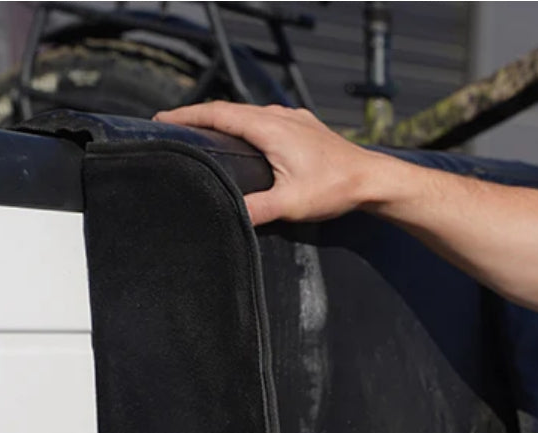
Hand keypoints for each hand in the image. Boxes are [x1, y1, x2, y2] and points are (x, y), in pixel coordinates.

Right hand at [154, 102, 388, 225]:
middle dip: (202, 117)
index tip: (163, 118)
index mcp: (269, 128)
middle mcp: (281, 116)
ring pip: (251, 113)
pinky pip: (270, 119)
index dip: (187, 115)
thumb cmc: (336, 188)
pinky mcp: (307, 128)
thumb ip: (256, 211)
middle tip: (177, 127)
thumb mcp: (291, 205)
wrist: (374, 180)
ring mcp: (295, 120)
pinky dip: (250, 125)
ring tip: (208, 133)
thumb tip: (228, 216)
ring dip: (227, 120)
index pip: (218, 113)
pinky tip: (251, 139)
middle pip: (231, 110)